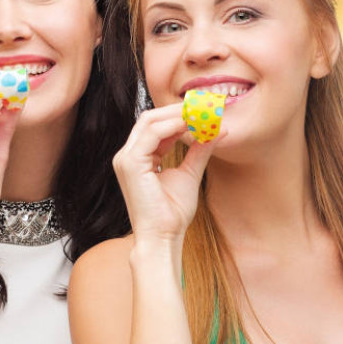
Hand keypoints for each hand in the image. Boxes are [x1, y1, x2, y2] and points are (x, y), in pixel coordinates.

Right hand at [112, 103, 213, 244]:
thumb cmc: (172, 214)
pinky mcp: (130, 163)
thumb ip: (199, 150)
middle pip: (150, 118)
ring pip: (149, 121)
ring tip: (200, 115)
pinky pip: (151, 134)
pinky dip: (172, 126)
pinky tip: (190, 126)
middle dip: (177, 110)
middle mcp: (127, 155)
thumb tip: (217, 130)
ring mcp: (125, 158)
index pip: (155, 126)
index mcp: (138, 158)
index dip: (178, 116)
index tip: (203, 112)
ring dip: (177, 115)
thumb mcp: (189, 174)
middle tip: (203, 107)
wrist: (163, 237)